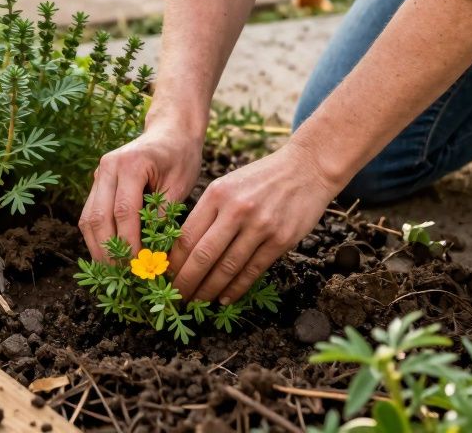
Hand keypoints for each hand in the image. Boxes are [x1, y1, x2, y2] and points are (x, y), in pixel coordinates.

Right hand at [79, 120, 205, 261]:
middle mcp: (107, 167)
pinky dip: (97, 238)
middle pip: (99, 218)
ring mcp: (98, 174)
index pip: (124, 212)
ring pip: (88, 219)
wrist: (170, 131)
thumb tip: (153, 255)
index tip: (139, 268)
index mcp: (130, 164)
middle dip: (109, 252)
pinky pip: (90, 215)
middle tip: (123, 278)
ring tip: (112, 274)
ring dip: (97, 249)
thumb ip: (163, 215)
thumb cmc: (181, 156)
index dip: (129, 243)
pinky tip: (108, 257)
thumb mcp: (180, 185)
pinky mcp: (97, 184)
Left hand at [168, 139, 339, 304]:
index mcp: (217, 194)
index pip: (187, 236)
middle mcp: (236, 210)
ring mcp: (260, 226)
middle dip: (186, 282)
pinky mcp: (281, 239)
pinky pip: (253, 270)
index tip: (164, 277)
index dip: (174, 262)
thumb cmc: (260, 178)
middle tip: (176, 298)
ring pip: (227, 267)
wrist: (306, 168)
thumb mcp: (227, 185)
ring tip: (198, 303)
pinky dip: (236, 288)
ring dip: (209, 290)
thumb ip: (207, 212)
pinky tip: (224, 298)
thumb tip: (183, 248)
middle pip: (203, 255)